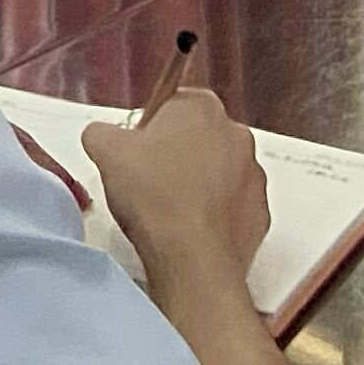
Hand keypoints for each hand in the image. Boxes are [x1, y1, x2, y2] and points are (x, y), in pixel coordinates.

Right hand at [80, 87, 268, 298]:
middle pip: (199, 137)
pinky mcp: (262, 214)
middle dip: (177, 155)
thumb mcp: (106, 152)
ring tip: (170, 211)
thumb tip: (102, 136)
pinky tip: (191, 230)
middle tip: (149, 182)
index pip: (173, 104)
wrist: (193, 260)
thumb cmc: (152, 195)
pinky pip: (233, 207)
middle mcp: (237, 134)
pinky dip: (215, 215)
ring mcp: (255, 176)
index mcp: (202, 107)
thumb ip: (101, 132)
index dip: (151, 129)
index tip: (137, 154)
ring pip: (219, 172)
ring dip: (199, 184)